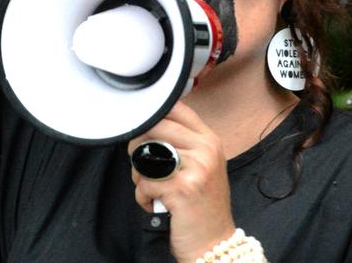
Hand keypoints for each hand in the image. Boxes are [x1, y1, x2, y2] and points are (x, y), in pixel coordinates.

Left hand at [129, 103, 236, 261]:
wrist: (214, 242)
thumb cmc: (202, 205)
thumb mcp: (202, 166)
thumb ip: (182, 143)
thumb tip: (147, 125)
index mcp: (209, 140)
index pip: (175, 108)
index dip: (152, 117)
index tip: (144, 133)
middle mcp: (205, 150)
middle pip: (154, 127)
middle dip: (138, 147)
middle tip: (143, 166)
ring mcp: (196, 168)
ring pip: (145, 154)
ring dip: (139, 174)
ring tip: (150, 187)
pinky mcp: (182, 188)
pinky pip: (144, 182)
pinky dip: (143, 196)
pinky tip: (155, 203)